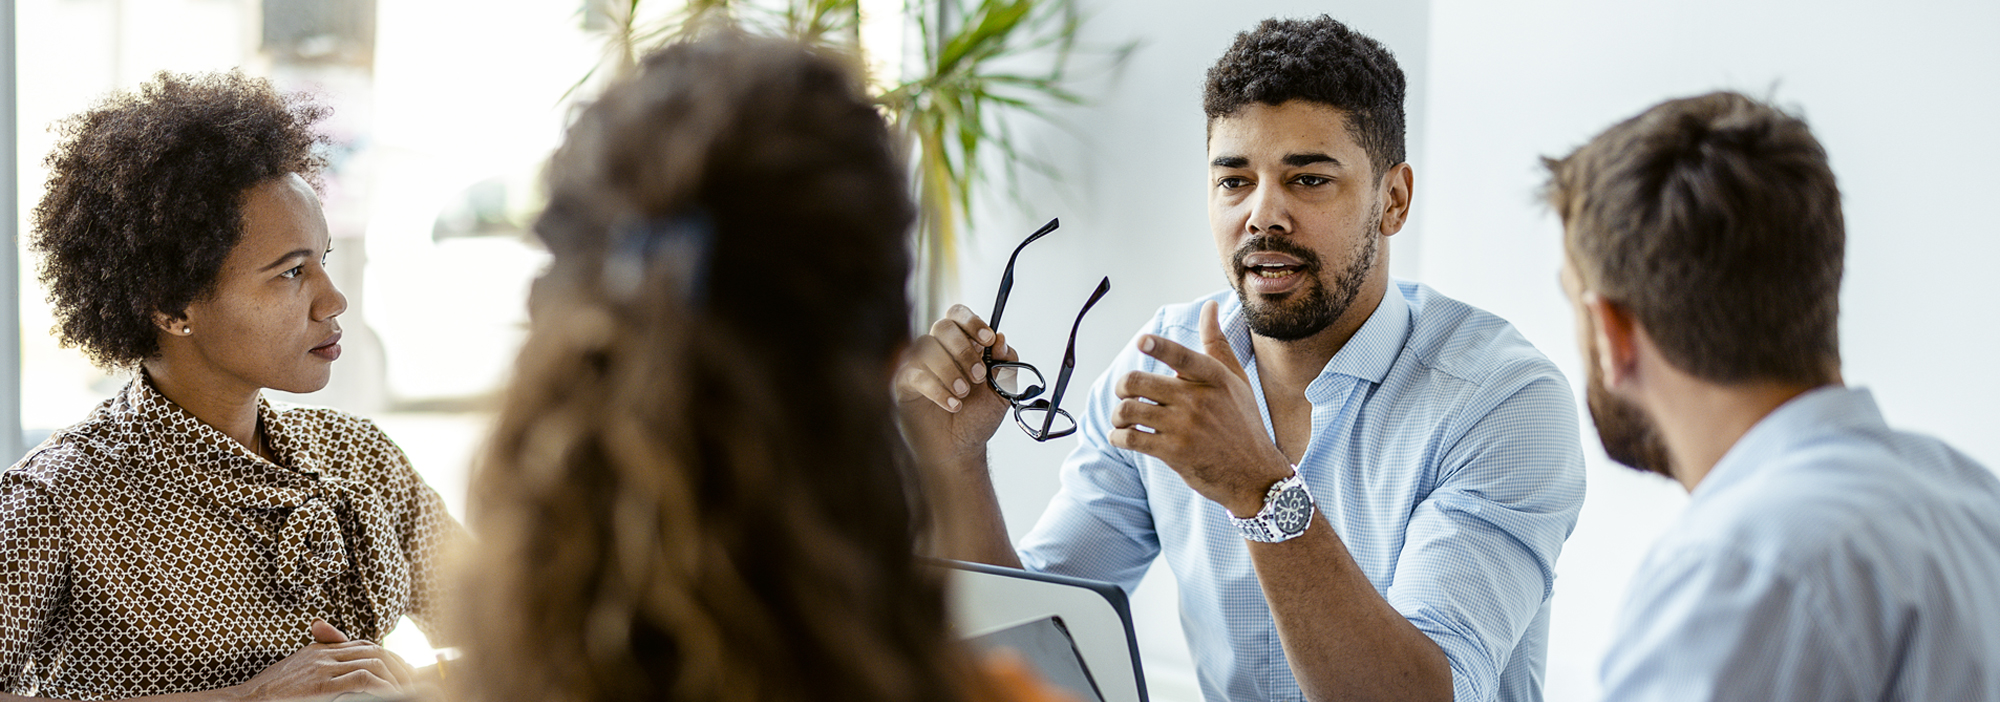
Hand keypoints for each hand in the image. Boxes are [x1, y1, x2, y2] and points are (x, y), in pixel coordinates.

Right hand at [227, 620, 415, 700]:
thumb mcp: (297, 673)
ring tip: (407, 691)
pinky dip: (382, 686)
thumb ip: (319, 667)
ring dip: (395, 677)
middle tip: (413, 680)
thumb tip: (348, 677)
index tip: (402, 669)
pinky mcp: (321, 684)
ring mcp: (322, 666)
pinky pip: (363, 679)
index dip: (386, 655)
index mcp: (319, 649)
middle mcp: (324, 653)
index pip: (363, 644)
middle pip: (373, 650)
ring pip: (373, 661)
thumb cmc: (267, 694)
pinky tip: (392, 696)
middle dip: (398, 664)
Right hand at [894, 304, 1019, 465]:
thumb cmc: (976, 418)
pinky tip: (952, 404)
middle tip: (977, 376)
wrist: (960, 449)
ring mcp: (919, 364)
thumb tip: (1002, 341)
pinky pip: (915, 374)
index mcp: (961, 344)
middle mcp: (938, 349)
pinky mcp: (904, 383)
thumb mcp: (1002, 391)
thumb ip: (1006, 365)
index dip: (973, 322)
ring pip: (927, 346)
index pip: (959, 315)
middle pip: (943, 326)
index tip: (988, 339)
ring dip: (950, 370)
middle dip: (963, 350)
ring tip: (963, 394)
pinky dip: (937, 389)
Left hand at [1108, 300, 1291, 515]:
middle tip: (1125, 394)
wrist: (1254, 474)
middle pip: (1137, 382)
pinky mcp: (1174, 453)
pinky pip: (1131, 439)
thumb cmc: (1243, 422)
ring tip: (1123, 418)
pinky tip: (1123, 437)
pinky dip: (1118, 437)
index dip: (1157, 347)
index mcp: (1213, 377)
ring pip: (1129, 410)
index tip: (1141, 342)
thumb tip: (1209, 306)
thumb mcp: (1236, 380)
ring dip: (1118, 415)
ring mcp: (1184, 427)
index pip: (1180, 356)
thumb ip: (1216, 343)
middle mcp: (1198, 400)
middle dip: (1122, 388)